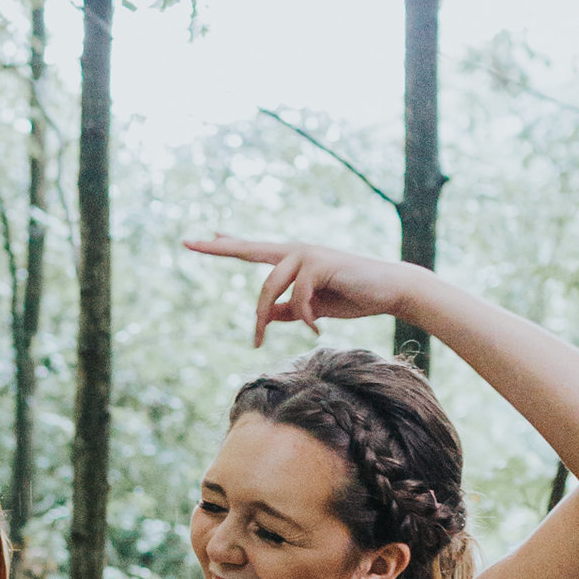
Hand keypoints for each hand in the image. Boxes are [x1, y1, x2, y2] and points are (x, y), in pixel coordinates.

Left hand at [185, 232, 414, 344]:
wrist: (390, 291)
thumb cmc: (354, 296)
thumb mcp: (315, 308)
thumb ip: (290, 310)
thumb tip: (268, 316)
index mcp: (293, 259)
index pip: (255, 250)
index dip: (230, 244)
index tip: (205, 237)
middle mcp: (296, 251)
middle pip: (251, 251)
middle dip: (221, 248)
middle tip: (188, 242)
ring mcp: (307, 254)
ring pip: (270, 286)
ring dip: (263, 317)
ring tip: (260, 341)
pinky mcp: (320, 263)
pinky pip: (298, 298)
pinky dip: (304, 318)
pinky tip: (316, 329)